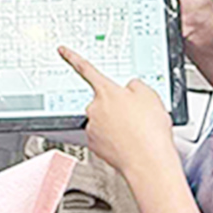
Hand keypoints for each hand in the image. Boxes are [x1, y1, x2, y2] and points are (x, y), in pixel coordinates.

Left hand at [58, 45, 177, 180]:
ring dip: (116, 123)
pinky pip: (103, 136)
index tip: (62, 51)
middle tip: (135, 116)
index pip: (86, 69)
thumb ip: (135, 86)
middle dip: (116, 106)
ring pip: (103, 120)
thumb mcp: (150, 95)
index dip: (72, 57)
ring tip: (136, 132)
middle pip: (102, 101)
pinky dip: (114, 138)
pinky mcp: (94, 145)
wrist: (148, 161)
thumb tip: (129, 89)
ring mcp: (93, 127)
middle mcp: (95, 108)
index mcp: (106, 91)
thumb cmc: (149, 131)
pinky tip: (128, 142)